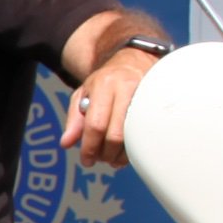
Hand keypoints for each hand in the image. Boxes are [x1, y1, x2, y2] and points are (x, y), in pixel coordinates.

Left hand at [65, 46, 157, 167]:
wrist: (133, 63)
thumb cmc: (105, 82)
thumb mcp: (83, 94)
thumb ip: (73, 119)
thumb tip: (66, 143)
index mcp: (104, 85)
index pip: (96, 124)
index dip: (90, 147)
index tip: (86, 159)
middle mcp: (126, 89)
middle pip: (115, 134)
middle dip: (105, 154)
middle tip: (100, 159)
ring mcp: (145, 97)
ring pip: (133, 138)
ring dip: (120, 156)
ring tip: (111, 158)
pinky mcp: (156, 105)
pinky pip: (145, 134)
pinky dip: (134, 149)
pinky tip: (125, 151)